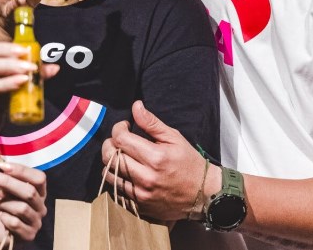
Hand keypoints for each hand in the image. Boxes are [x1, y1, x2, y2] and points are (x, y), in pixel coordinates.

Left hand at [0, 146, 47, 243]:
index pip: (38, 177)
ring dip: (4, 204)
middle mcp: (40, 205)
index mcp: (37, 190)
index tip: (2, 165)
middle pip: (30, 192)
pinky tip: (1, 218)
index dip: (22, 171)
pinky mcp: (29, 235)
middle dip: (7, 183)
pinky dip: (4, 218)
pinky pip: (16, 223)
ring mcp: (36, 221)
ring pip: (21, 208)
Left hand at [100, 101, 213, 220]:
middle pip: (110, 156)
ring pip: (109, 173)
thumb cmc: (189, 162)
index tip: (125, 126)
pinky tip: (126, 171)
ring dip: (110, 161)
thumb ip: (152, 123)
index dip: (118, 128)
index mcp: (155, 157)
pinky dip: (117, 177)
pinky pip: (116, 188)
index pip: (121, 139)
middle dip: (110, 143)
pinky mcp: (139, 204)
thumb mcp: (174, 138)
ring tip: (122, 155)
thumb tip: (136, 106)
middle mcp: (145, 177)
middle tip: (119, 140)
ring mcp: (141, 194)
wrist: (203, 193)